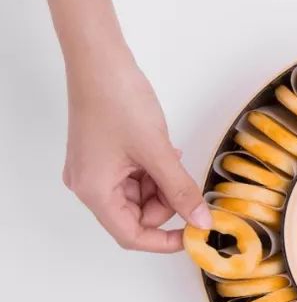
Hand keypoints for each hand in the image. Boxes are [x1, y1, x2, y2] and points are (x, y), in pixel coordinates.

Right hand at [63, 53, 211, 251]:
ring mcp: (96, 171)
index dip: (164, 240)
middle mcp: (90, 186)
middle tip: (185, 179)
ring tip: (171, 155)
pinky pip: (136, 176)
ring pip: (141, 195)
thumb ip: (181, 190)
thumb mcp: (158, 151)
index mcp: (95, 191)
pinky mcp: (105, 156)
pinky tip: (164, 149)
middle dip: (167, 202)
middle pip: (137, 215)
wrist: (100, 61)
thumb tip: (201, 221)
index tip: (193, 235)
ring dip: (163, 183)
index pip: (131, 235)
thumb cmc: (118, 100)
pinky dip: (155, 169)